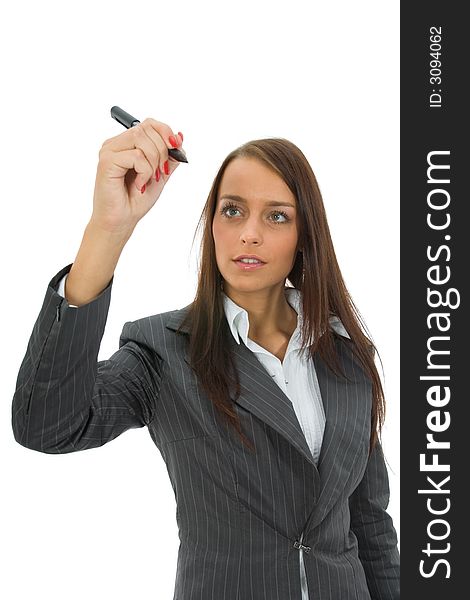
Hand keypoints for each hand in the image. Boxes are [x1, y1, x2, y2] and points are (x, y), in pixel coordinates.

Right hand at [90, 118, 182, 234]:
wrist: (122, 221)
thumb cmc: (136, 200)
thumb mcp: (160, 174)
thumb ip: (170, 156)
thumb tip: (180, 137)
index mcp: (127, 144)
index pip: (149, 124)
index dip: (166, 132)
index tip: (176, 147)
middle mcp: (116, 144)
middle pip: (146, 129)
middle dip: (162, 151)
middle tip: (161, 172)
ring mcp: (109, 151)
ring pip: (141, 140)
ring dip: (154, 162)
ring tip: (149, 179)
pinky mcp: (107, 162)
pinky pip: (136, 157)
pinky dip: (145, 172)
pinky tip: (139, 185)